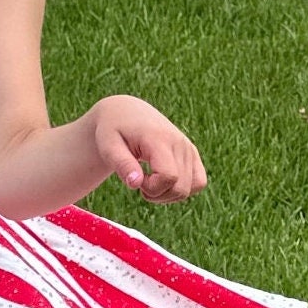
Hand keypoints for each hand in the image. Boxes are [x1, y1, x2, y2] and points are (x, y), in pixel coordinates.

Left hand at [90, 95, 206, 203]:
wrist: (125, 112)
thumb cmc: (112, 131)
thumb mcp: (108, 147)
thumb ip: (122, 165)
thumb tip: (135, 184)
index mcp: (159, 138)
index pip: (169, 177)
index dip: (151, 188)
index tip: (134, 179)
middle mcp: (179, 142)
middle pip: (180, 188)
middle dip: (157, 195)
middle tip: (139, 181)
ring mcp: (188, 148)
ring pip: (190, 189)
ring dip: (167, 195)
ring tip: (148, 181)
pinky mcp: (192, 153)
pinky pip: (198, 182)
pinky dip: (182, 189)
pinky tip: (162, 182)